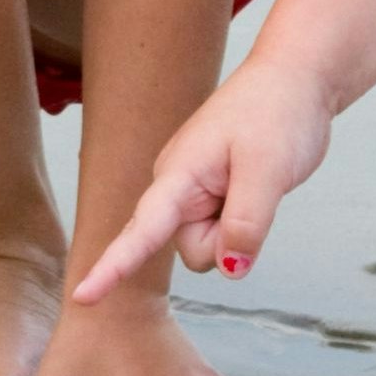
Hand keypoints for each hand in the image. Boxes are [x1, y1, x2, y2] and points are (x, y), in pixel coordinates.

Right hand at [71, 58, 331, 300]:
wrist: (293, 78)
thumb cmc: (276, 111)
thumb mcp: (268, 170)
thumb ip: (246, 223)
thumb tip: (230, 269)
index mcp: (179, 173)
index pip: (141, 230)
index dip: (113, 266)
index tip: (81, 297)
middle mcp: (177, 186)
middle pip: (191, 249)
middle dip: (225, 242)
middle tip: (257, 194)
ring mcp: (195, 191)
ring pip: (210, 245)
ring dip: (238, 230)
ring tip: (257, 183)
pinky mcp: (213, 195)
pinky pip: (224, 231)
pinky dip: (244, 221)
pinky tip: (255, 186)